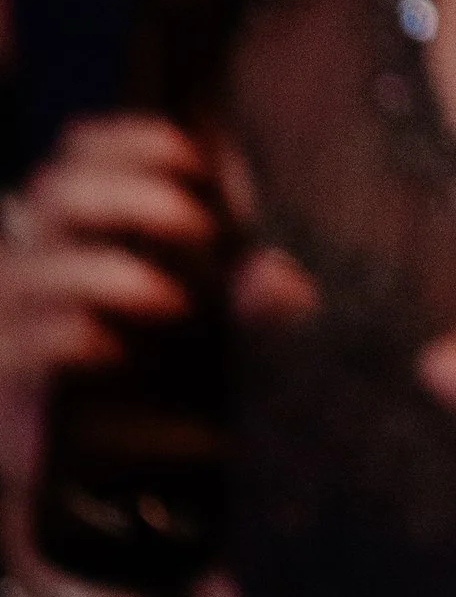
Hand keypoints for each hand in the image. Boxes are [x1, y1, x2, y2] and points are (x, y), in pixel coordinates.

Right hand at [0, 118, 213, 491]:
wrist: (76, 456)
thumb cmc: (137, 359)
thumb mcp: (197, 317)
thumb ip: (236, 296)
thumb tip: (285, 284)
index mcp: (71, 219)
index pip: (83, 150)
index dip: (131, 140)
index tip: (192, 154)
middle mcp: (31, 252)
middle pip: (59, 192)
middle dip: (132, 196)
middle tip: (198, 223)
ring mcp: (9, 309)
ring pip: (37, 267)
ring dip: (109, 273)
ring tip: (171, 298)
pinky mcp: (4, 366)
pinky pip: (24, 341)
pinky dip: (71, 337)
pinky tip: (113, 349)